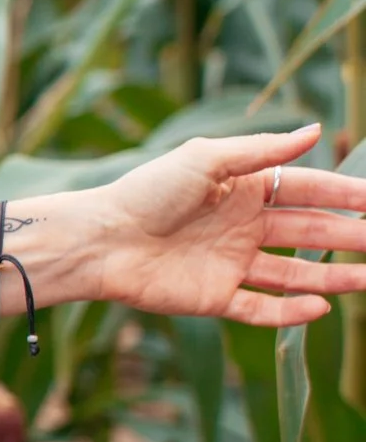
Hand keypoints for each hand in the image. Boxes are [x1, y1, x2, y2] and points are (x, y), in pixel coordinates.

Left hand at [90, 124, 365, 325]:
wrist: (100, 239)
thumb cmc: (147, 191)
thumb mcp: (204, 159)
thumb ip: (261, 150)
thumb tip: (316, 130)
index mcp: (239, 188)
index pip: (305, 190)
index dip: (344, 194)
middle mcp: (240, 225)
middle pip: (308, 232)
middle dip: (350, 235)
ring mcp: (229, 262)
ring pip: (294, 273)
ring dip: (334, 276)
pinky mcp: (214, 296)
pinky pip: (262, 308)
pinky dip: (291, 311)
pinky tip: (322, 306)